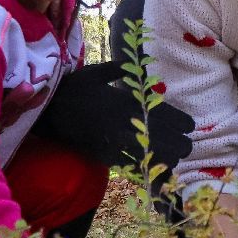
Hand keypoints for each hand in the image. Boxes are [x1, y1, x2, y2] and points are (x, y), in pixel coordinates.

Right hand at [34, 61, 191, 166]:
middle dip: (178, 143)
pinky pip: (130, 164)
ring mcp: (115, 139)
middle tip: (185, 146)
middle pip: (164, 137)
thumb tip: (135, 67)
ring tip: (174, 159)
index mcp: (126, 99)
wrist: (48, 111)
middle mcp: (124, 120)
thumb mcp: (95, 73)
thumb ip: (117, 70)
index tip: (189, 126)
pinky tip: (154, 170)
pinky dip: (144, 168)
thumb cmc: (72, 89)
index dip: (180, 122)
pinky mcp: (105, 155)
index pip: (162, 113)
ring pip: (151, 154)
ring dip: (165, 158)